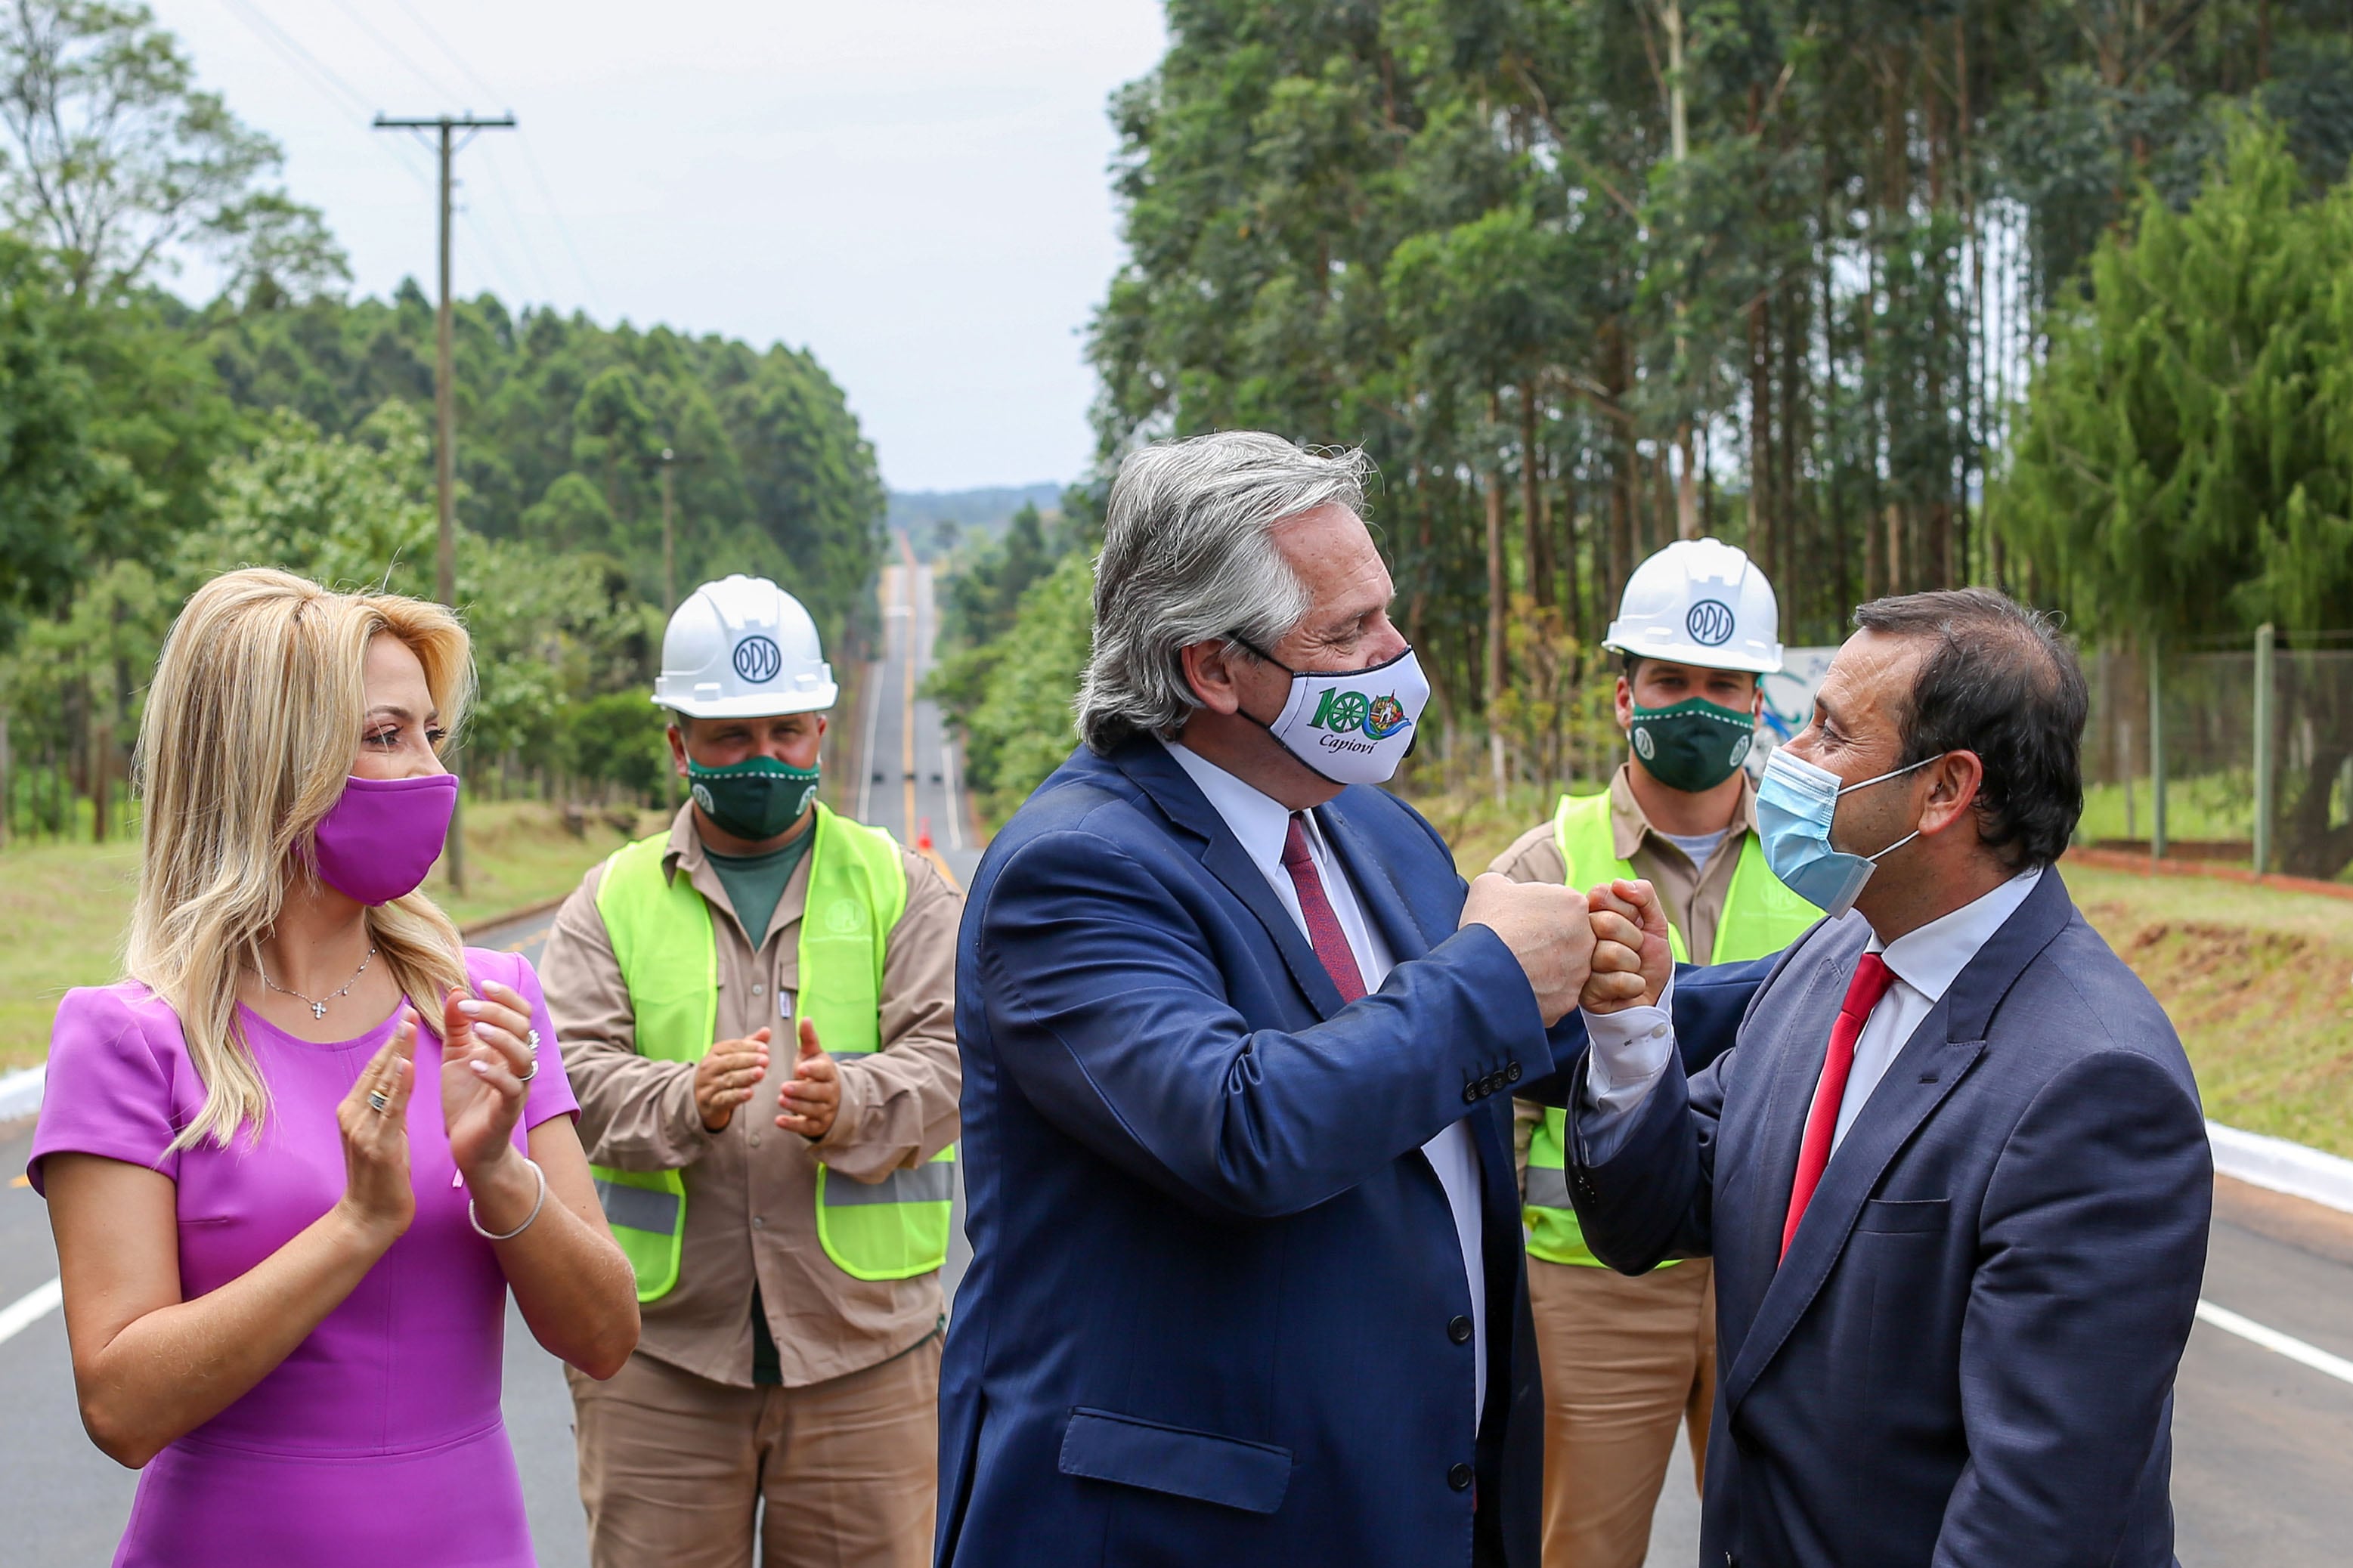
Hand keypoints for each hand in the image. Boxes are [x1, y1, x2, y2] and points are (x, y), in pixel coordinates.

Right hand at [334, 1014, 417, 1241]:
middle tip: (410, 1009)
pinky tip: (407, 1064)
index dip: (390, 1042)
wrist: (369, 1218)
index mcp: (352, 1111)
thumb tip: (399, 1079)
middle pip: (376, 1070)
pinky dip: (399, 1085)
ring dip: (397, 1052)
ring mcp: (361, 1130)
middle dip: (394, 1039)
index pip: (375, 1069)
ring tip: (410, 1025)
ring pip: (382, 1084)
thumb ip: (387, 1108)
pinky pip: (391, 1110)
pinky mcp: (377, 1145)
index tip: (406, 1016)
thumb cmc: (381, 1177)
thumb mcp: (384, 1134)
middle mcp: (352, 1115)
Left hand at [442, 982, 536, 1180]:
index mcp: (508, 1047)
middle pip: (523, 1028)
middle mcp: (518, 1064)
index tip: (482, 984)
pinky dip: (494, 1074)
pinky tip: (475, 1065)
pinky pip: (510, 1088)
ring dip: (501, 1038)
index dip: (506, 996)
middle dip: (497, 1012)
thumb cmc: (465, 1098)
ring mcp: (517, 1086)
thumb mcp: (455, 1055)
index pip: (520, 1013)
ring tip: (477, 1029)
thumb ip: (456, 1025)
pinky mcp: (508, 1110)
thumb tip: (455, 990)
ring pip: (523, 1055)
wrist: (468, 1144)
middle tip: (467, 1007)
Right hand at [696, 1029, 771, 1130]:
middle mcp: (709, 1068)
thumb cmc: (722, 1074)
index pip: (732, 1046)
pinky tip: (750, 1093)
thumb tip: (767, 1031)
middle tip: (765, 1060)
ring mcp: (708, 1086)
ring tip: (760, 1073)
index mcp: (715, 1053)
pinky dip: (737, 1096)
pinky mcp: (711, 1103)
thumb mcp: (734, 1058)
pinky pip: (724, 1098)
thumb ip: (750, 1045)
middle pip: (730, 1062)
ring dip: (745, 1076)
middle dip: (749, 1060)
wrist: (702, 1100)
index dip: (749, 1047)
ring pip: (728, 1080)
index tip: (765, 1049)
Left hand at [776, 1019, 840, 1140]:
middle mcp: (830, 1092)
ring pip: (812, 1110)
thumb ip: (808, 1038)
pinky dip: (793, 1125)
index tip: (800, 1068)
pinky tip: (778, 1121)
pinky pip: (806, 1127)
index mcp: (828, 1072)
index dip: (813, 1070)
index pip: (823, 1071)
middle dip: (801, 1090)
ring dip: (796, 1106)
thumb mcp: (813, 1055)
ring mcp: (825, 1110)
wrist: (831, 1098)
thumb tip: (805, 1018)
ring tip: (781, 1100)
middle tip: (783, 1087)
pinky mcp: (817, 1125)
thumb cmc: (816, 1073)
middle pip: (818, 1092)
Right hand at [1460, 872, 1595, 1025]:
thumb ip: (1507, 883)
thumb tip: (1507, 891)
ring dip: (1547, 968)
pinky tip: (1518, 986)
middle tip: (1520, 945)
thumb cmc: (1486, 924)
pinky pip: (1556, 994)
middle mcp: (1586, 938)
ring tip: (1517, 968)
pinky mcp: (1569, 1000)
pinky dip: (1540, 992)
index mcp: (1572, 904)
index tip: (1521, 921)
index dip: (1540, 913)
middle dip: (1549, 941)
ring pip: (1566, 968)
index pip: (1563, 906)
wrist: (1479, 972)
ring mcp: (1580, 972)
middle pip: (1570, 937)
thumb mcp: (1489, 886)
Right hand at [1581, 879, 1673, 1014]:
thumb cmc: (1647, 959)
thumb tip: (1619, 884)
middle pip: (1607, 922)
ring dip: (1633, 966)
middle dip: (1633, 939)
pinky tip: (1625, 989)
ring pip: (1611, 954)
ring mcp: (1577, 963)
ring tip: (1628, 971)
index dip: (1628, 910)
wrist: (1649, 999)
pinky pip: (1617, 981)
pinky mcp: (1582, 991)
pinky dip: (1632, 985)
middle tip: (1634, 950)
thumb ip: (1644, 895)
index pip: (1601, 893)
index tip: (1635, 923)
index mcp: (1591, 915)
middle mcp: (1578, 936)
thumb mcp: (1655, 922)